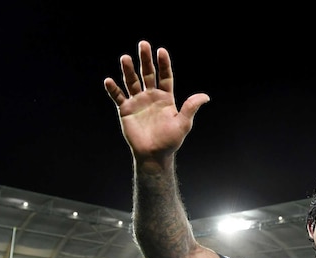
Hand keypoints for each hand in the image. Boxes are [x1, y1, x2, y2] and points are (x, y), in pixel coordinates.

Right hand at [103, 41, 209, 169]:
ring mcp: (138, 102)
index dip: (163, 64)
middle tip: (143, 44)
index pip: (164, 76)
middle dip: (145, 60)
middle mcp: (151, 96)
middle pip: (148, 74)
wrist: (154, 154)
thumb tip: (206, 96)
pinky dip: (113, 89)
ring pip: (132, 81)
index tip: (161, 51)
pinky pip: (118, 97)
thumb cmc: (170, 140)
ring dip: (128, 70)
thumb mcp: (183, 123)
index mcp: (165, 98)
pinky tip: (109, 81)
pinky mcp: (126, 110)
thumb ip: (191, 107)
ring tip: (125, 58)